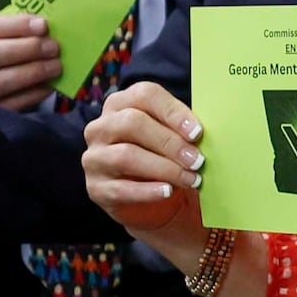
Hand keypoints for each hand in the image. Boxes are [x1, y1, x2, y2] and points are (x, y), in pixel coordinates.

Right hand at [0, 12, 65, 106]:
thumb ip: (2, 31)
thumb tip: (40, 28)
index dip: (16, 26)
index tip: (42, 25)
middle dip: (27, 49)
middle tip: (53, 47)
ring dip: (32, 72)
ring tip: (55, 66)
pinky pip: (8, 104)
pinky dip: (31, 95)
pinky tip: (47, 86)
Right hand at [81, 81, 207, 252]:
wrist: (149, 200)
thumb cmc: (163, 158)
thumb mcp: (172, 138)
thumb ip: (182, 129)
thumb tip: (202, 131)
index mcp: (121, 104)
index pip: (144, 95)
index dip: (172, 112)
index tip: (198, 132)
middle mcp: (101, 127)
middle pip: (133, 123)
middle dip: (170, 142)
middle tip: (197, 160)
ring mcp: (94, 157)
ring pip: (126, 156)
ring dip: (163, 168)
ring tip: (190, 178)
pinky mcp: (95, 187)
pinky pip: (121, 188)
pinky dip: (148, 191)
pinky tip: (168, 191)